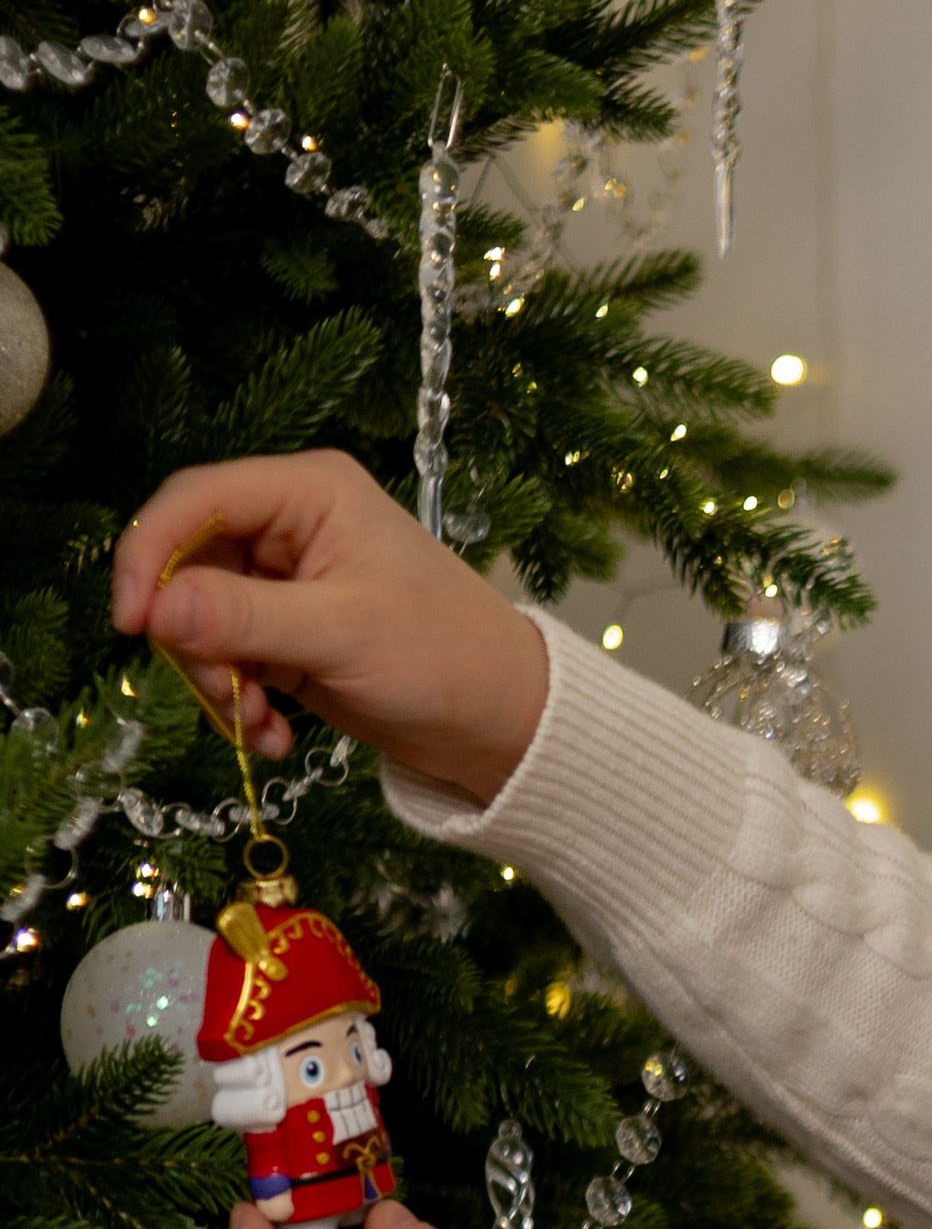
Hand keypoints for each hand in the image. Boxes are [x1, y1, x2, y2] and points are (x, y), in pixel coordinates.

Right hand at [110, 449, 549, 805]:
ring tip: (260, 728)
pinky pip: (229, 659)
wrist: (504, 724)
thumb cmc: (444, 657)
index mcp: (309, 492)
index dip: (149, 556)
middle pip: (188, 566)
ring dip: (218, 683)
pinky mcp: (288, 634)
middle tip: (223, 694)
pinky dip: (240, 701)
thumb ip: (244, 618)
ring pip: (200, 622)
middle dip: (193, 640)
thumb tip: (156, 611)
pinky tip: (274, 736)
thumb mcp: (341, 634)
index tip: (131, 625)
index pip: (194, 500)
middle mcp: (291, 525)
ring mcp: (286, 582)